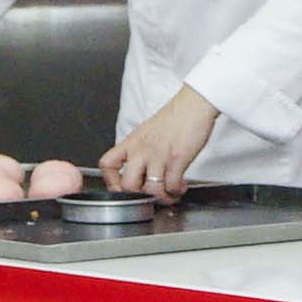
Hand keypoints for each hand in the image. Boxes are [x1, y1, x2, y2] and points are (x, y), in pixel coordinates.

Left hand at [104, 87, 222, 200]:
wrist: (194, 104)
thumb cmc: (174, 117)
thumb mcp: (147, 132)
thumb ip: (140, 150)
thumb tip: (141, 170)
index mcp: (132, 142)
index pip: (107, 164)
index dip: (111, 181)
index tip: (120, 186)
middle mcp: (142, 150)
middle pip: (127, 185)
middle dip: (139, 196)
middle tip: (149, 194)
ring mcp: (159, 155)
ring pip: (151, 190)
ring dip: (162, 197)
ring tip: (168, 193)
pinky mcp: (177, 159)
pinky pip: (172, 186)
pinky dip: (176, 191)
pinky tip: (180, 185)